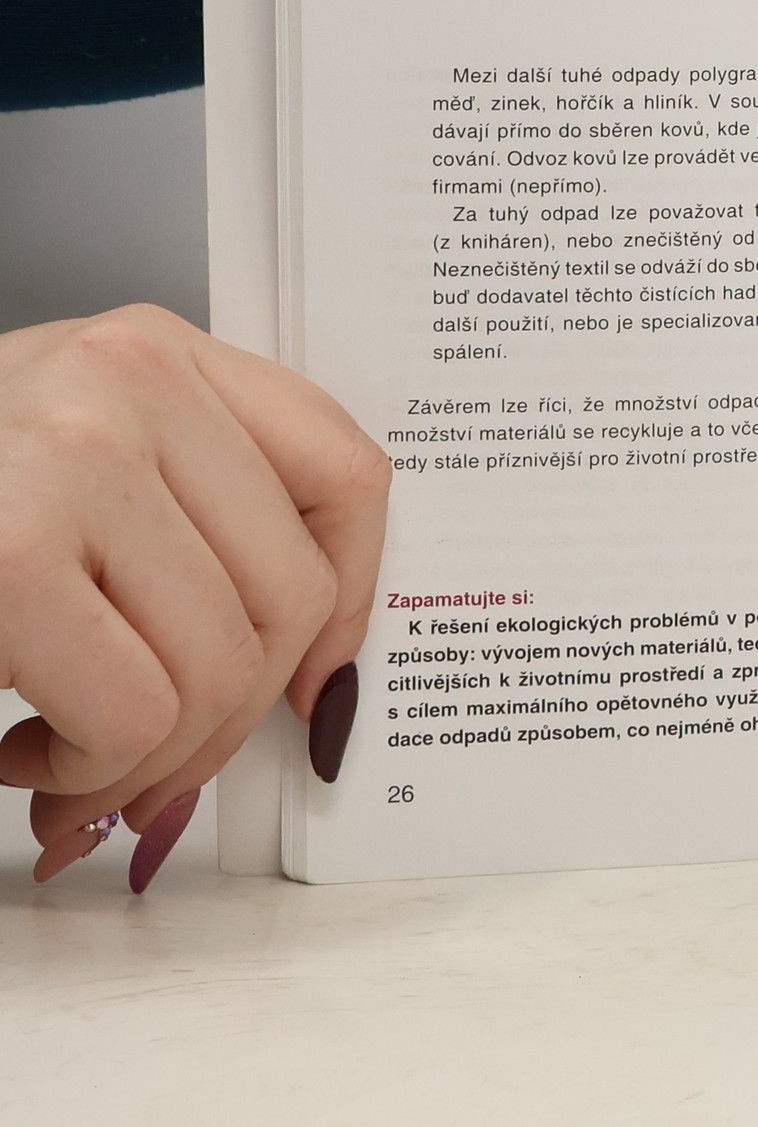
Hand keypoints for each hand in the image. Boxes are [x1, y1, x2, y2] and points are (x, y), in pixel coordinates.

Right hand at [0, 306, 389, 886]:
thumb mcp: (74, 477)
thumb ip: (196, 535)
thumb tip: (323, 686)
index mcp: (155, 352)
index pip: (346, 473)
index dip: (354, 602)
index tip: (315, 682)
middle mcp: (127, 379)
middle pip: (295, 597)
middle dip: (226, 722)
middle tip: (143, 764)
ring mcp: (69, 455)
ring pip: (224, 669)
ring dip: (145, 760)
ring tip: (58, 757)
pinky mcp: (8, 555)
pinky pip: (136, 714)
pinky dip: (84, 774)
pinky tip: (15, 753)